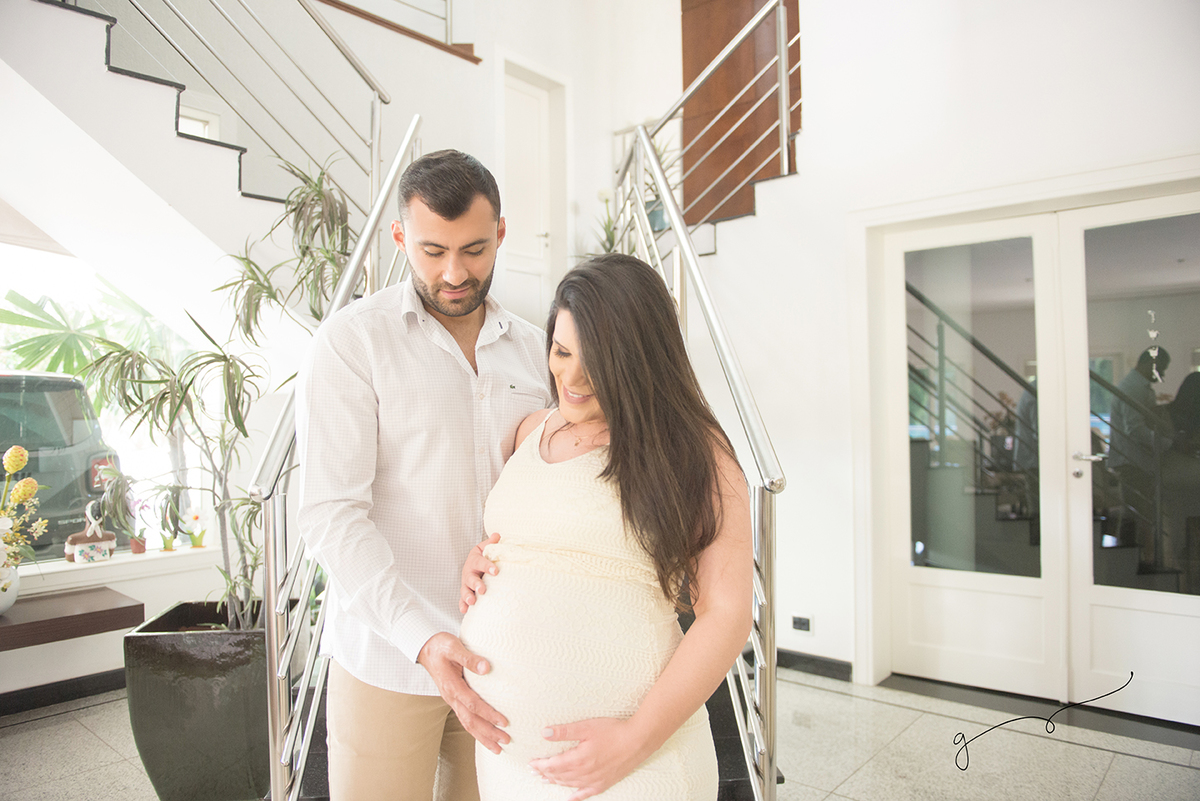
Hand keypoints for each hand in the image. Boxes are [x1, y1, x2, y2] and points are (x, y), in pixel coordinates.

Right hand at [416, 632, 509, 752]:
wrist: (426, 649)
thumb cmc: (441, 646)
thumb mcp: (454, 647)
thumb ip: (469, 658)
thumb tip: (486, 668)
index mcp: (451, 686)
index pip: (472, 704)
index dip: (488, 714)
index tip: (504, 722)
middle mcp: (451, 697)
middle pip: (470, 720)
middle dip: (488, 733)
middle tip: (505, 741)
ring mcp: (452, 700)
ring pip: (467, 723)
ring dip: (482, 736)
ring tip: (497, 748)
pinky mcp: (454, 699)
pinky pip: (465, 719)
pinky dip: (475, 730)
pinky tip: (485, 736)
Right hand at [460, 532, 499, 613]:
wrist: (474, 563)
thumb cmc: (483, 556)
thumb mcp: (486, 548)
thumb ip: (491, 543)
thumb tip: (497, 536)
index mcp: (474, 560)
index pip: (481, 562)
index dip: (487, 566)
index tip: (496, 571)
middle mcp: (468, 572)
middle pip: (470, 578)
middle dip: (476, 584)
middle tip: (482, 590)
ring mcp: (466, 583)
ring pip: (465, 590)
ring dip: (467, 596)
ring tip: (472, 602)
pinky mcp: (466, 592)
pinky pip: (462, 600)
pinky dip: (462, 605)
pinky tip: (465, 611)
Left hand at [528, 718, 650, 799]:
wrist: (638, 741)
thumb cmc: (613, 731)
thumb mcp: (587, 727)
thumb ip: (564, 731)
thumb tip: (545, 733)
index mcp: (577, 759)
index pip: (552, 765)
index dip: (540, 765)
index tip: (531, 763)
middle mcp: (584, 773)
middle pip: (559, 776)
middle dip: (545, 774)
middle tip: (534, 773)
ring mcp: (594, 780)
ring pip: (570, 784)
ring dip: (556, 782)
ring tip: (546, 780)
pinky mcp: (604, 783)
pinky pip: (586, 794)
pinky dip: (576, 796)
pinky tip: (570, 798)